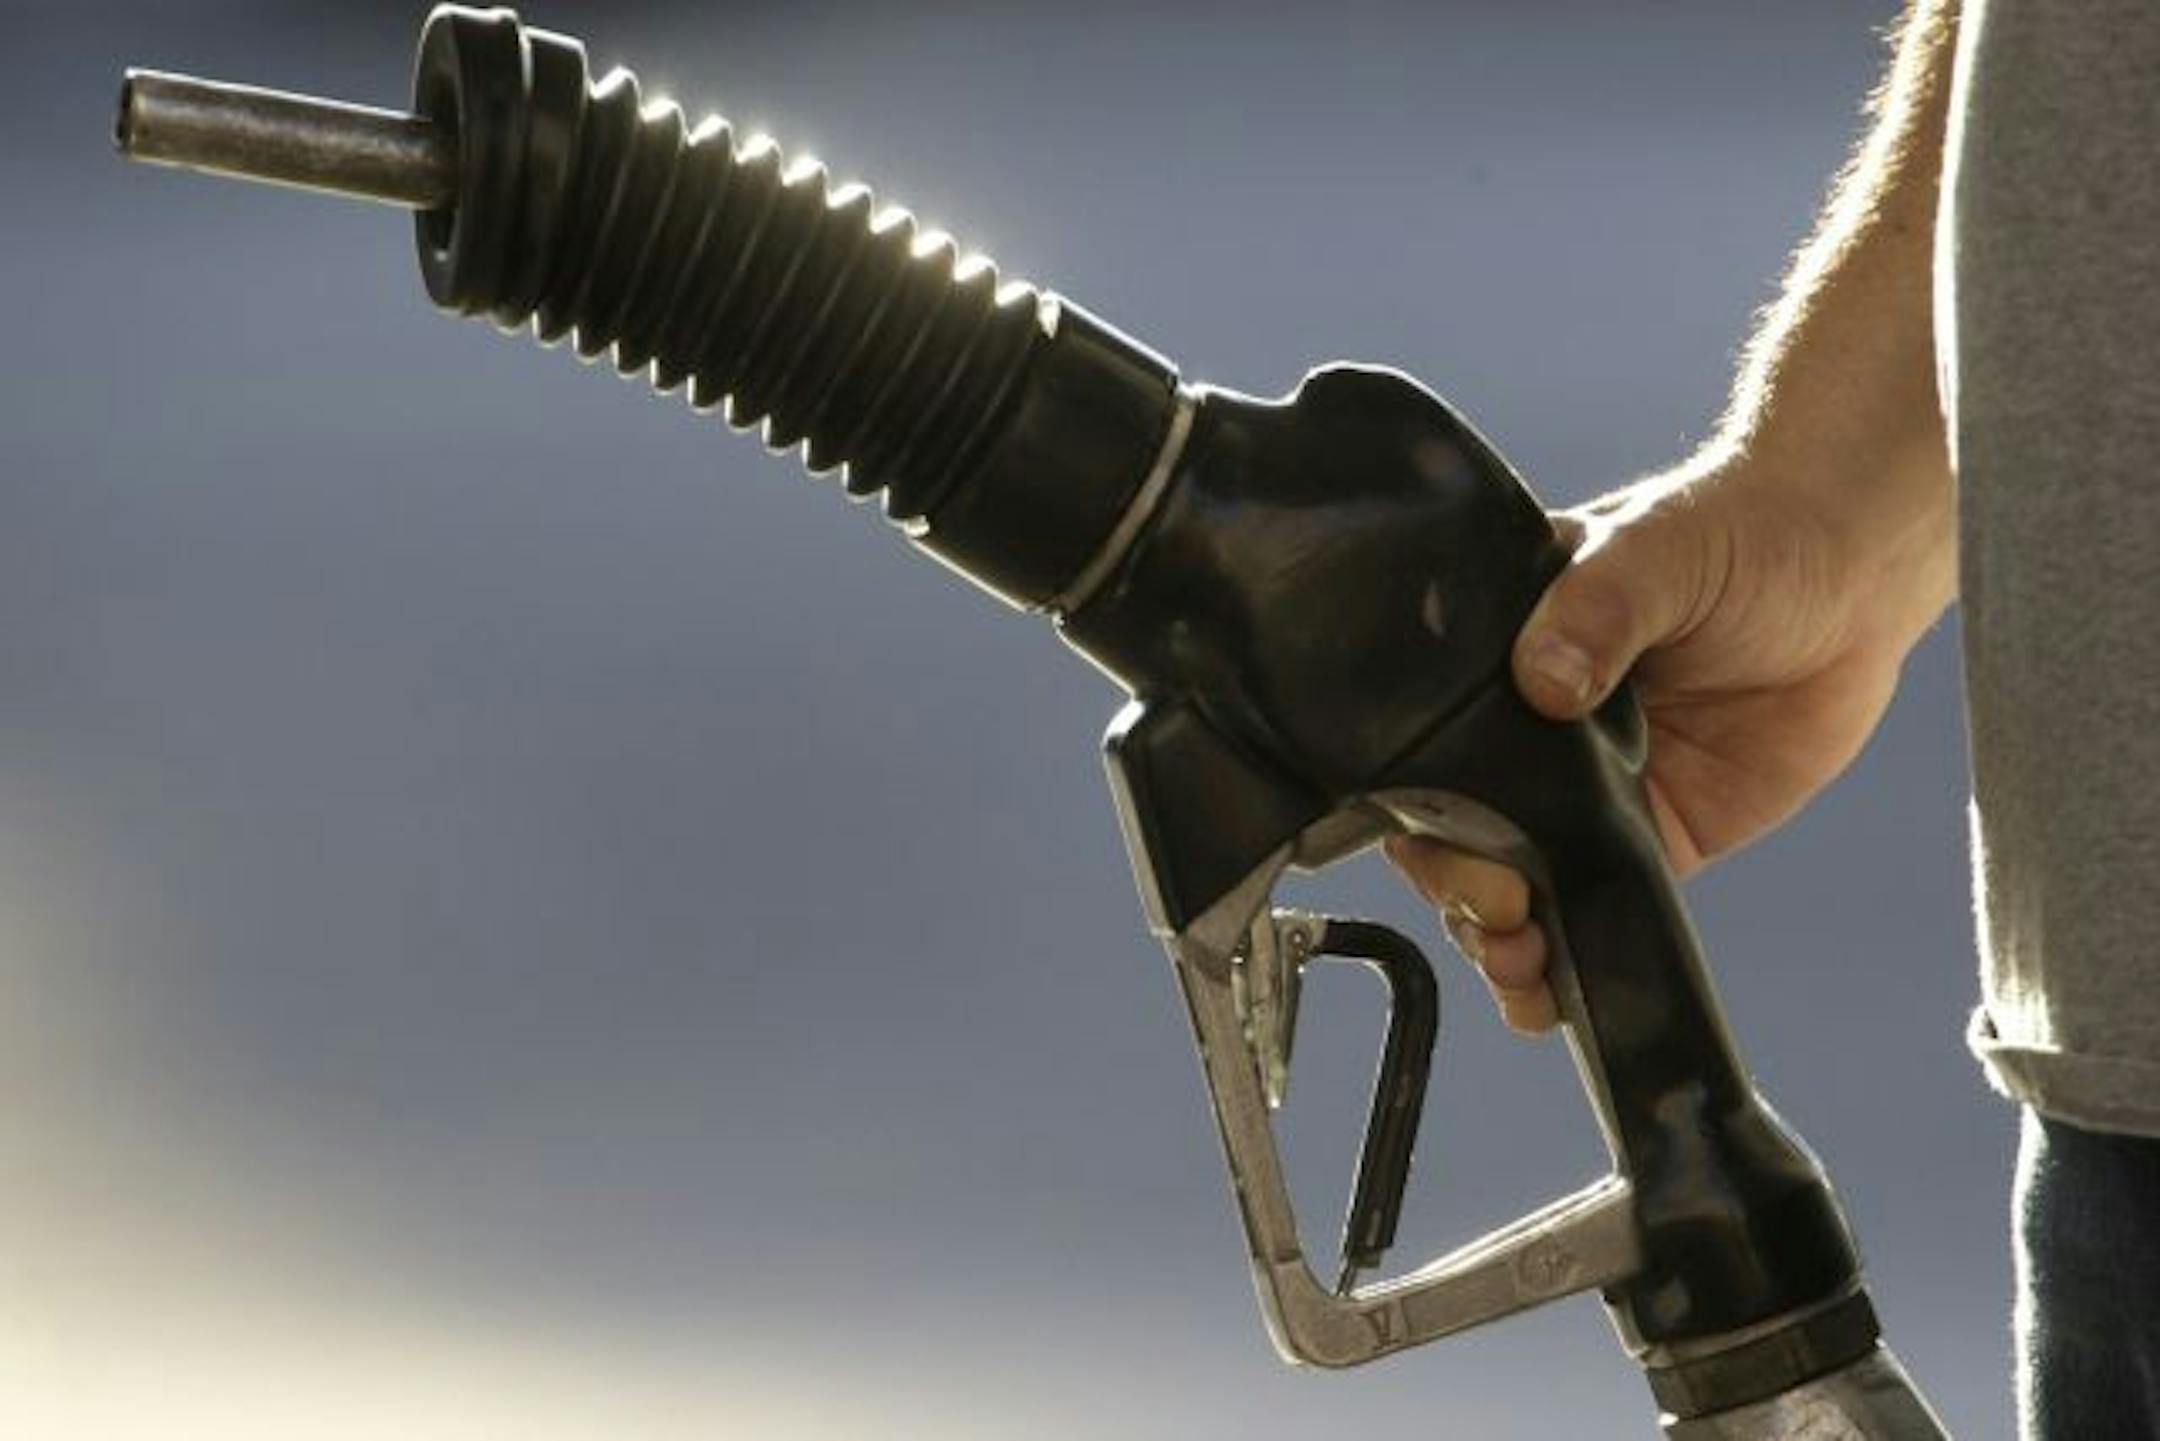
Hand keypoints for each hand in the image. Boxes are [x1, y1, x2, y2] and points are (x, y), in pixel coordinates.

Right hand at [1386, 452, 1945, 1032]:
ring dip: (1501, 942)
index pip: (1424, 747)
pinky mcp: (1653, 836)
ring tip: (1521, 968)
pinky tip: (1553, 998)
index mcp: (1496, 658)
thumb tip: (1543, 677)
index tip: (1452, 848)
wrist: (1853, 566)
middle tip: (1502, 913)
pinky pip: (1596, 909)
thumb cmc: (1737, 529)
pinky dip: (1572, 963)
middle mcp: (1526, 735)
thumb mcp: (1656, 550)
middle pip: (1459, 835)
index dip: (1421, 811)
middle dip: (1463, 891)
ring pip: (1515, 886)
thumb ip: (1598, 610)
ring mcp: (1585, 792)